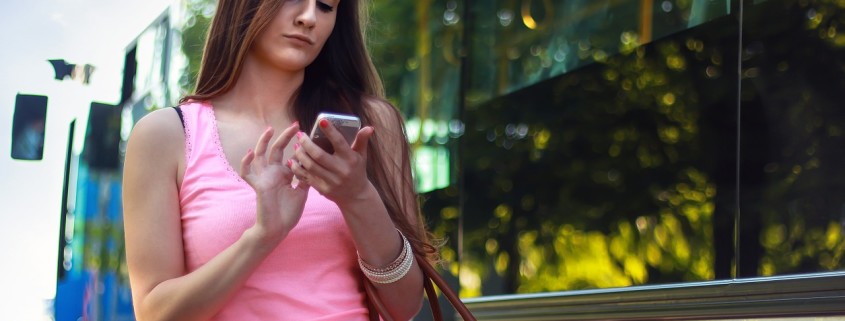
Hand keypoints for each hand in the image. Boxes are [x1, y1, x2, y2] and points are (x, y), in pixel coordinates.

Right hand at [239, 122, 309, 243]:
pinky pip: (248, 173)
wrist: (278, 229)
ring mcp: (264, 178)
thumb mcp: (302, 193)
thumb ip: (305, 178)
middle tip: (295, 125)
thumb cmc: (288, 213)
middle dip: (285, 137)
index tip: (309, 136)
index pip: (290, 155)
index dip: (298, 146)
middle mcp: (273, 173)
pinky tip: (250, 153)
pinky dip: (246, 163)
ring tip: (270, 129)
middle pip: (277, 150)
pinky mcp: (258, 186)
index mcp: (284, 174)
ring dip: (264, 142)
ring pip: (261, 156)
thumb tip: (312, 164)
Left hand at [291, 119, 374, 205]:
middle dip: (306, 143)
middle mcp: (341, 170)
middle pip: (319, 155)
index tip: (321, 121)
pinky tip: (292, 161)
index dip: (330, 131)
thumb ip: (362, 140)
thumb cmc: (357, 171)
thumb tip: (369, 127)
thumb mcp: (361, 156)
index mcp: (350, 159)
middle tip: (300, 135)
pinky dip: (298, 169)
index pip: (339, 142)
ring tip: (296, 146)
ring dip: (300, 155)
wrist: (356, 196)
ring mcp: (331, 181)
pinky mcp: (323, 189)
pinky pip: (307, 177)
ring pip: (311, 166)